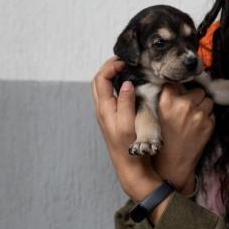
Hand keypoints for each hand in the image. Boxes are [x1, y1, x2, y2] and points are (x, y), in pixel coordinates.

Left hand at [92, 57, 160, 201]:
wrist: (130, 168)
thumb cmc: (129, 148)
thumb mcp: (128, 124)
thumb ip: (125, 102)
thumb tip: (125, 83)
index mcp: (104, 109)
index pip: (101, 79)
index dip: (110, 66)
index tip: (125, 61)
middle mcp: (102, 110)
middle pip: (98, 81)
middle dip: (108, 67)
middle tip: (124, 60)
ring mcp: (107, 114)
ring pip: (103, 88)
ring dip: (111, 76)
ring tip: (126, 69)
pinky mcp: (113, 119)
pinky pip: (110, 96)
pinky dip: (116, 86)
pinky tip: (129, 85)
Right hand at [152, 83, 214, 194]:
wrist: (172, 162)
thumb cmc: (162, 138)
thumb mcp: (156, 114)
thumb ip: (166, 97)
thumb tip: (176, 82)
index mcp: (167, 101)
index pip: (178, 82)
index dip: (179, 87)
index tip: (179, 91)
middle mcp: (184, 105)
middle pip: (197, 90)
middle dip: (194, 97)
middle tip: (187, 108)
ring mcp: (198, 115)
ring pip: (208, 100)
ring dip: (203, 106)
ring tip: (194, 116)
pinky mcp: (209, 124)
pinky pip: (212, 113)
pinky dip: (207, 117)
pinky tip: (197, 126)